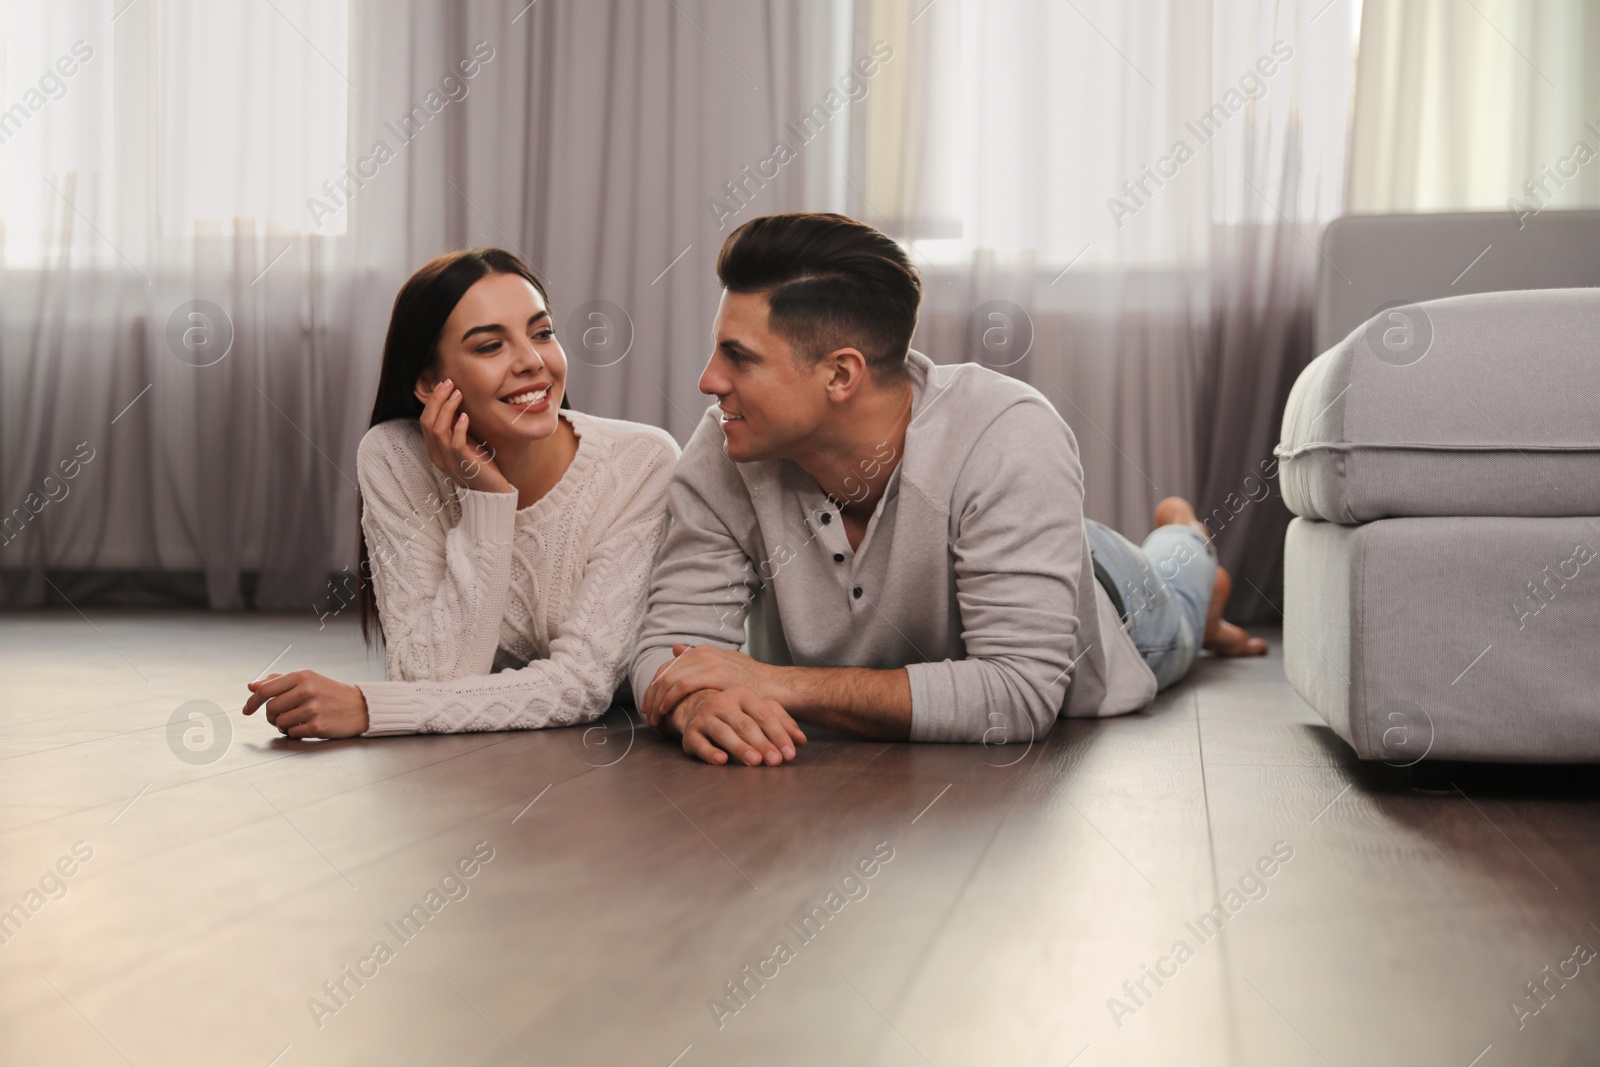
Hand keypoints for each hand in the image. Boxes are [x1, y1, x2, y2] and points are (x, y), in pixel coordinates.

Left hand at [242, 670, 369, 738]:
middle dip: (271, 715)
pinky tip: (306, 726)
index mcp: (303, 676)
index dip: (252, 701)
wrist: (360, 707)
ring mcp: (312, 709)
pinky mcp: (317, 726)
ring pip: (279, 722)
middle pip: (270, 708)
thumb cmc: (330, 693)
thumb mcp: (308, 680)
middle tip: (281, 715)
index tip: (246, 710)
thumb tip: (252, 686)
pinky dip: (294, 733)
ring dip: (283, 725)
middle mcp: (307, 690)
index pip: (266, 689)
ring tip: (297, 720)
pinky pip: (291, 733)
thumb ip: (279, 681)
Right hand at [417, 378, 513, 494]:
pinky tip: (465, 415)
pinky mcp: (464, 464)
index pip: (424, 421)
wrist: (493, 492)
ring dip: (447, 408)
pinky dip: (459, 427)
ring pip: (438, 430)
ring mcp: (449, 461)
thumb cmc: (480, 466)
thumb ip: (456, 428)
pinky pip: (455, 443)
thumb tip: (454, 401)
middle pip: (427, 422)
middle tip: (449, 383)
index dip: (432, 401)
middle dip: (437, 400)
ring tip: (458, 394)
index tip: (444, 385)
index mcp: (435, 450)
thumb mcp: (465, 443)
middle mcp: (438, 456)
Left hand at [640, 644, 786, 726]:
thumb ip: (699, 661)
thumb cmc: (752, 685)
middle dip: (652, 696)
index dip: (655, 688)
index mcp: (703, 651)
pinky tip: (665, 712)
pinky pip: (682, 685)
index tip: (650, 706)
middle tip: (648, 716)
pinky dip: (669, 699)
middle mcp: (703, 653)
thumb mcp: (724, 667)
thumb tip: (676, 648)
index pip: (667, 668)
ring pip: (669, 679)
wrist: (777, 687)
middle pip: (664, 673)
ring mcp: (709, 661)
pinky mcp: (715, 673)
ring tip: (654, 720)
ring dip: (657, 701)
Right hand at [664, 687, 806, 765]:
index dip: (778, 735)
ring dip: (740, 748)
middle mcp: (722, 702)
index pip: (764, 715)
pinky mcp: (690, 733)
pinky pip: (700, 744)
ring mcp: (704, 716)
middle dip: (762, 744)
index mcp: (743, 694)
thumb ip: (782, 723)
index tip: (790, 754)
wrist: (697, 707)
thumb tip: (801, 741)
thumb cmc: (736, 712)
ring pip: (724, 733)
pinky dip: (710, 752)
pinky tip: (722, 760)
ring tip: (755, 762)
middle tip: (775, 761)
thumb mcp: (760, 711)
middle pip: (745, 725)